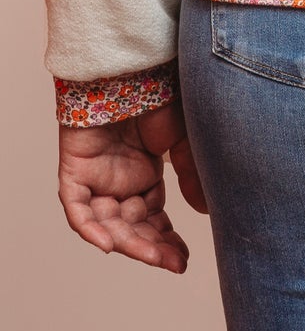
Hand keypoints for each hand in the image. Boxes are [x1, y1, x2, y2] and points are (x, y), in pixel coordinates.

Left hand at [58, 97, 207, 273]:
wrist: (132, 66)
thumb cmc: (159, 94)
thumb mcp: (186, 139)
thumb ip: (191, 175)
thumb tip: (205, 211)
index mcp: (144, 175)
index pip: (152, 218)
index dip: (166, 240)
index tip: (182, 260)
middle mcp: (119, 181)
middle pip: (131, 226)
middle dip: (151, 247)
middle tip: (172, 263)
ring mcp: (96, 177)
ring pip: (107, 223)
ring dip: (128, 243)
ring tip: (152, 257)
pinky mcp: (75, 170)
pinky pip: (77, 209)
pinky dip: (90, 229)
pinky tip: (109, 244)